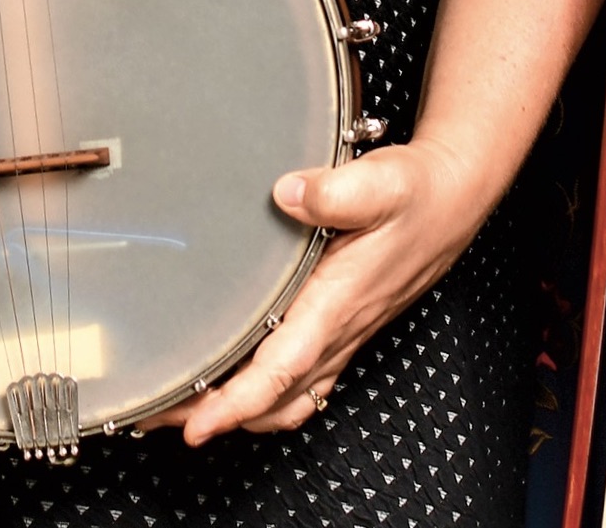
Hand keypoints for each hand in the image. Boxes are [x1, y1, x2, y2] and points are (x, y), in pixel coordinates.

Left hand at [173, 140, 489, 441]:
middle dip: (216, 416)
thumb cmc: (417, 194)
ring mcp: (340, 335)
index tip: (195, 425)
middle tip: (156, 414)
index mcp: (338, 303)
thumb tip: (286, 193)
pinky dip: (264, 398)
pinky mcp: (340, 328)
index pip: (281, 370)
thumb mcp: (380, 181)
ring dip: (237, 412)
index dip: (235, 403)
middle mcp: (337, 330)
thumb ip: (332, 190)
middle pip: (271, 399)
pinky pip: (300, 382)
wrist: (450, 201)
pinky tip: (238, 386)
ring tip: (183, 406)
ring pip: (286, 399)